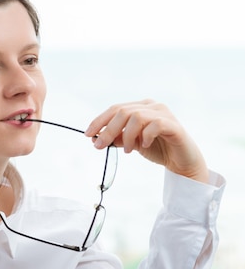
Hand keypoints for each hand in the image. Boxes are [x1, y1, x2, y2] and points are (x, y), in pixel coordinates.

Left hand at [85, 99, 208, 182]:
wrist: (181, 162)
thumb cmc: (157, 149)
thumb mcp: (131, 144)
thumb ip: (117, 138)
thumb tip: (97, 138)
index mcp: (141, 107)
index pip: (116, 109)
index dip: (100, 120)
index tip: (87, 134)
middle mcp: (152, 106)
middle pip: (123, 112)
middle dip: (108, 130)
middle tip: (99, 146)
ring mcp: (164, 114)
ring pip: (137, 117)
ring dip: (127, 135)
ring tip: (127, 150)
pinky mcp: (174, 126)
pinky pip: (156, 125)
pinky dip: (145, 136)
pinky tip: (144, 146)